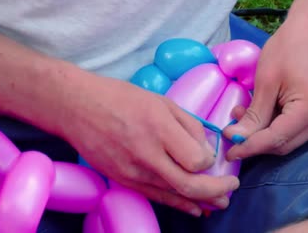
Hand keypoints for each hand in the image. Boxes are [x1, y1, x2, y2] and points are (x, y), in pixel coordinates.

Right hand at [59, 73, 238, 215]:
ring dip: (201, 202)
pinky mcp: (122, 180)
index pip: (196, 159)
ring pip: (174, 195)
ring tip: (219, 203)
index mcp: (158, 127)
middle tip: (231, 189)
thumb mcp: (160, 101)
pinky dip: (178, 204)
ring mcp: (131, 170)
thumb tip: (206, 150)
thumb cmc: (118, 97)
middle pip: (189, 185)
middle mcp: (146, 153)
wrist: (76, 107)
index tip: (211, 157)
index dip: (210, 162)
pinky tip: (194, 208)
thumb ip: (188, 125)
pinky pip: (156, 196)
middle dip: (216, 191)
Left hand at [223, 15, 307, 159]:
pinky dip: (276, 125)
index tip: (228, 151)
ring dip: (264, 133)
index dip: (250, 147)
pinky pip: (297, 128)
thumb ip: (253, 114)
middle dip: (255, 141)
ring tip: (241, 114)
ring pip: (290, 139)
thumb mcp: (266, 80)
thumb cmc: (289, 46)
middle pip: (285, 144)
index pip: (276, 139)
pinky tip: (259, 111)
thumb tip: (235, 139)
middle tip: (230, 131)